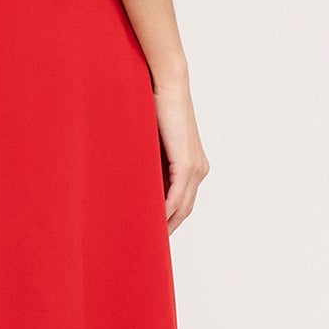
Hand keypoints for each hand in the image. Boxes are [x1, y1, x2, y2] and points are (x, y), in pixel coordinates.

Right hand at [153, 77, 208, 232]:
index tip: (150, 232)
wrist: (167, 84)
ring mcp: (196, 168)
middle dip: (167, 228)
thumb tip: (129, 175)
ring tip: (144, 238)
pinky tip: (151, 222)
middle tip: (145, 243)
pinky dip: (165, 212)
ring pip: (181, 208)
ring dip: (165, 225)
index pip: (182, 202)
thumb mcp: (150, 141)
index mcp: (193, 165)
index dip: (168, 220)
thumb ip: (146, 160)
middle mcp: (199, 169)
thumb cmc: (154, 106)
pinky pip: (176, 198)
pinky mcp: (187, 164)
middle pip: (183, 210)